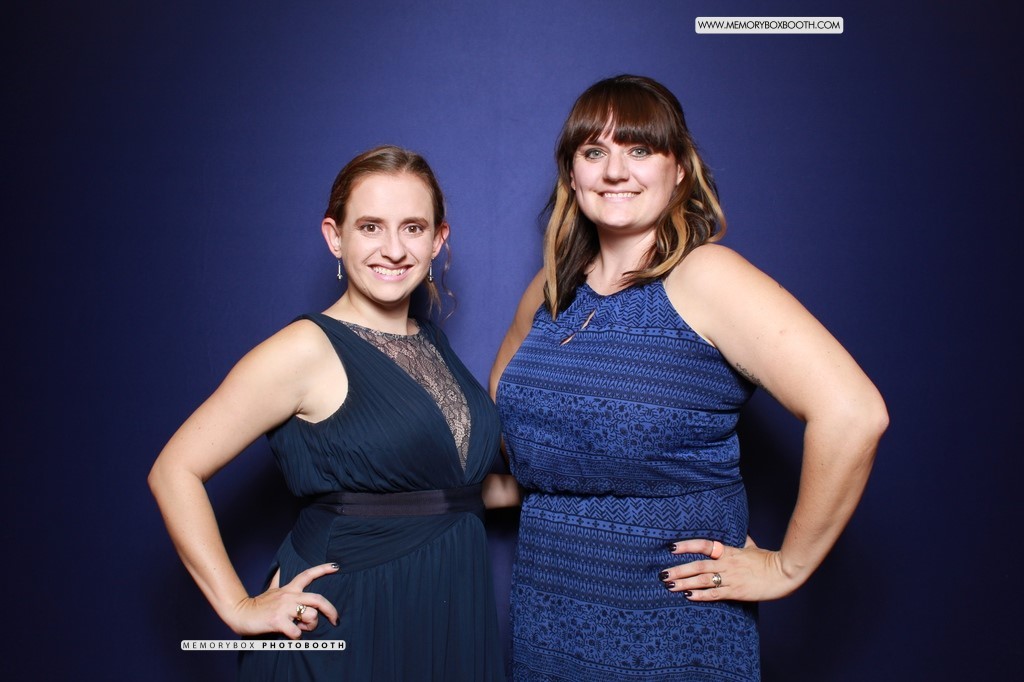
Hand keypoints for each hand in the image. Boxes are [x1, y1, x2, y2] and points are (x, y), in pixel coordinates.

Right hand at [227, 563, 340, 638]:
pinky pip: (297, 632)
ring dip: (310, 626)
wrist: (240, 613)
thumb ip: (277, 579)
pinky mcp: (278, 621)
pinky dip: (297, 637)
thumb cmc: (258, 605)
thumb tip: (278, 568)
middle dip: (331, 610)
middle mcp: (289, 596)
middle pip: (318, 599)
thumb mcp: (271, 589)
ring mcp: (284, 608)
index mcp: (289, 588)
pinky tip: (291, 636)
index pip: (308, 574)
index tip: (336, 566)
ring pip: (311, 616)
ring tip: (301, 628)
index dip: (323, 569)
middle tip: (335, 620)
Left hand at [659, 537, 798, 601]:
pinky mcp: (736, 592)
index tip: (671, 547)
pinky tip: (688, 596)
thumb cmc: (768, 559)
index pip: (703, 545)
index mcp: (728, 551)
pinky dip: (701, 595)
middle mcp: (726, 564)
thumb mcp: (751, 545)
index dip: (687, 546)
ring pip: (703, 581)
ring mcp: (731, 578)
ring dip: (685, 583)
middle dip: (679, 570)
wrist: (783, 573)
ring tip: (670, 586)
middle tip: (662, 574)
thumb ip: (741, 539)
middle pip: (698, 566)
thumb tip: (737, 529)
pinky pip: (715, 594)